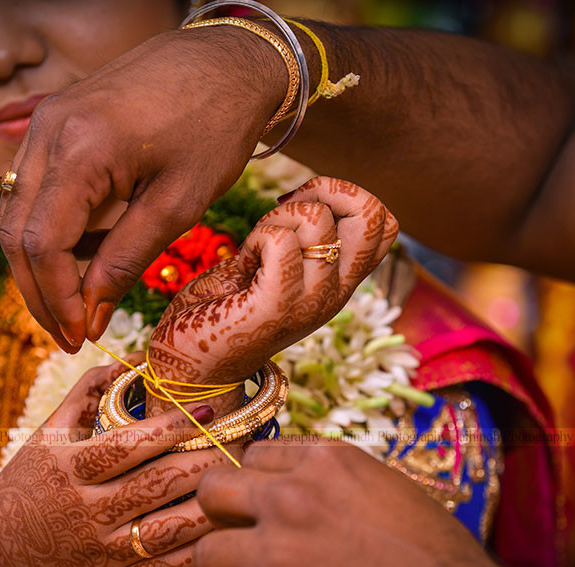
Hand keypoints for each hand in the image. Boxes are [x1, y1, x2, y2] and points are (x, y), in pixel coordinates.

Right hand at [0, 26, 288, 351]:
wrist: (227, 60)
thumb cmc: (215, 126)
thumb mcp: (177, 203)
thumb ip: (125, 260)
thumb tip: (91, 315)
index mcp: (80, 149)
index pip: (42, 244)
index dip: (56, 298)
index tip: (78, 335)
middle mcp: (48, 130)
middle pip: (17, 231)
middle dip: (39, 291)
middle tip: (69, 333)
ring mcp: (46, 120)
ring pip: (19, 211)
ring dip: (40, 264)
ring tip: (76, 304)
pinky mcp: (56, 120)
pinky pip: (35, 187)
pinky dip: (49, 229)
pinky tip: (81, 258)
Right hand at [0, 360, 229, 566]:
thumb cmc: (24, 487)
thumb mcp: (45, 436)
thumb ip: (86, 393)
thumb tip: (131, 358)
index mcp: (68, 469)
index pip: (130, 444)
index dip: (174, 425)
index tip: (209, 410)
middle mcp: (85, 511)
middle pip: (159, 484)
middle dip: (207, 460)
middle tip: (243, 443)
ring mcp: (100, 552)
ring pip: (170, 529)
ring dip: (211, 504)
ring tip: (240, 482)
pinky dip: (198, 549)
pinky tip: (221, 527)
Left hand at [148, 177, 398, 385]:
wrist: (190, 369)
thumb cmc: (221, 312)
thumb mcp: (272, 269)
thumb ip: (298, 241)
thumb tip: (310, 195)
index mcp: (339, 283)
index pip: (385, 225)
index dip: (346, 196)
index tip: (301, 204)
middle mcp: (335, 294)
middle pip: (373, 214)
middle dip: (326, 189)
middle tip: (284, 210)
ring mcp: (310, 302)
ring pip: (316, 219)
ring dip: (277, 217)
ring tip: (255, 249)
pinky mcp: (276, 307)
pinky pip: (280, 240)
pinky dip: (257, 237)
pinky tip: (244, 261)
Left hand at [193, 440, 539, 566]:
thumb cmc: (440, 559)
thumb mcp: (390, 489)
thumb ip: (337, 483)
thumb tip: (301, 487)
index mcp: (327, 461)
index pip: (256, 455)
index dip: (257, 486)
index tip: (264, 508)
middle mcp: (293, 496)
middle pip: (214, 491)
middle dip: (225, 518)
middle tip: (244, 542)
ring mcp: (276, 550)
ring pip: (208, 552)